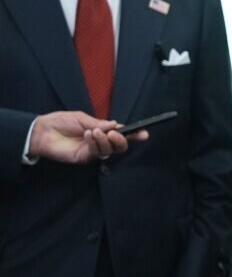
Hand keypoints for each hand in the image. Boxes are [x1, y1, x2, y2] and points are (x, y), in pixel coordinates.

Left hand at [28, 111, 146, 163]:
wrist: (42, 131)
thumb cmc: (60, 122)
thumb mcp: (82, 118)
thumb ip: (100, 123)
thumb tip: (116, 124)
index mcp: (102, 131)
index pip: (121, 134)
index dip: (134, 134)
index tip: (144, 133)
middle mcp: (100, 142)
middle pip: (120, 146)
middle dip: (122, 140)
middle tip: (116, 133)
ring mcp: (92, 151)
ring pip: (109, 151)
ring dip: (105, 140)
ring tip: (94, 131)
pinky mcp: (84, 158)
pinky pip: (95, 153)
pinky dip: (94, 143)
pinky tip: (87, 135)